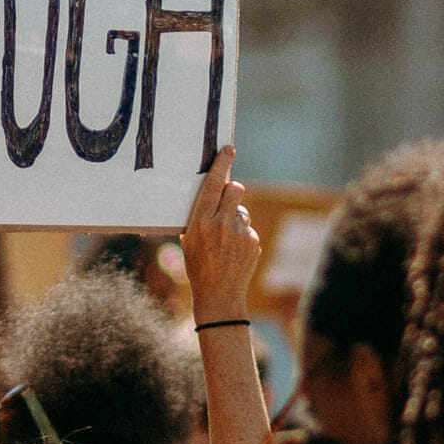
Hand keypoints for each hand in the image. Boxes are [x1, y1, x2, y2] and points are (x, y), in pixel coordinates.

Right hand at [181, 146, 258, 322]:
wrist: (218, 295)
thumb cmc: (197, 265)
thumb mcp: (190, 239)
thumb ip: (201, 216)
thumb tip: (215, 193)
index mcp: (200, 221)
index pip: (214, 185)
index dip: (222, 164)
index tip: (228, 149)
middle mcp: (221, 224)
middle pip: (236, 189)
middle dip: (233, 189)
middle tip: (228, 196)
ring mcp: (240, 233)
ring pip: (242, 211)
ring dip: (235, 219)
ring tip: (225, 241)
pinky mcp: (253, 242)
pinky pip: (248, 228)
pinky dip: (242, 236)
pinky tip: (234, 252)